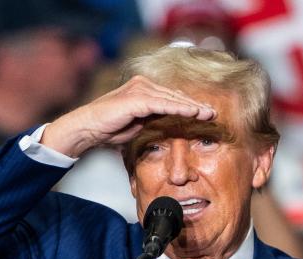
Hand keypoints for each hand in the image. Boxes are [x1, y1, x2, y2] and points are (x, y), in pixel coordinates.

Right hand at [40, 75, 215, 157]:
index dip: (189, 105)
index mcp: (143, 90)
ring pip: (171, 98)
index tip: (205, 114)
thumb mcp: (138, 123)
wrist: (89, 128)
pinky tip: (192, 113)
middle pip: (174, 95)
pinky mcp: (136, 98)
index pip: (171, 97)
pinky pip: (162, 104)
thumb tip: (169, 123)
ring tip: (208, 114)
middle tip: (213, 112)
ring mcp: (139, 90)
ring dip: (191, 107)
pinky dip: (178, 108)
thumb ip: (153, 119)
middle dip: (195, 105)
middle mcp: (142, 85)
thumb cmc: (110, 128)